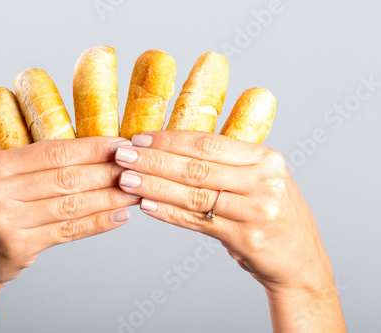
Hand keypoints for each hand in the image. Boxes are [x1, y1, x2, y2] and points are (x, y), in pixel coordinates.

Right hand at [0, 136, 136, 331]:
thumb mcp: (0, 182)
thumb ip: (34, 167)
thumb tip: (91, 153)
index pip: (54, 151)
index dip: (92, 148)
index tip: (121, 145)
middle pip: (65, 177)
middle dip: (107, 172)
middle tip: (135, 168)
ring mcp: (6, 221)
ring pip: (71, 204)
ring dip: (109, 198)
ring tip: (134, 192)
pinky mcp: (19, 247)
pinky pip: (68, 230)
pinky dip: (97, 223)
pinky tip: (118, 216)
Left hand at [114, 130, 345, 331]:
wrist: (300, 261)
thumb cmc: (271, 214)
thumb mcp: (259, 179)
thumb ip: (225, 164)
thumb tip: (171, 148)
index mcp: (265, 158)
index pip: (208, 143)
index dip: (169, 140)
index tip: (140, 138)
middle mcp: (263, 181)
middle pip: (197, 167)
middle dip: (154, 160)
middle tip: (124, 156)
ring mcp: (256, 211)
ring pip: (194, 194)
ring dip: (155, 186)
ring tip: (127, 180)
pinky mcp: (246, 238)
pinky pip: (198, 222)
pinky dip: (170, 213)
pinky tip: (148, 205)